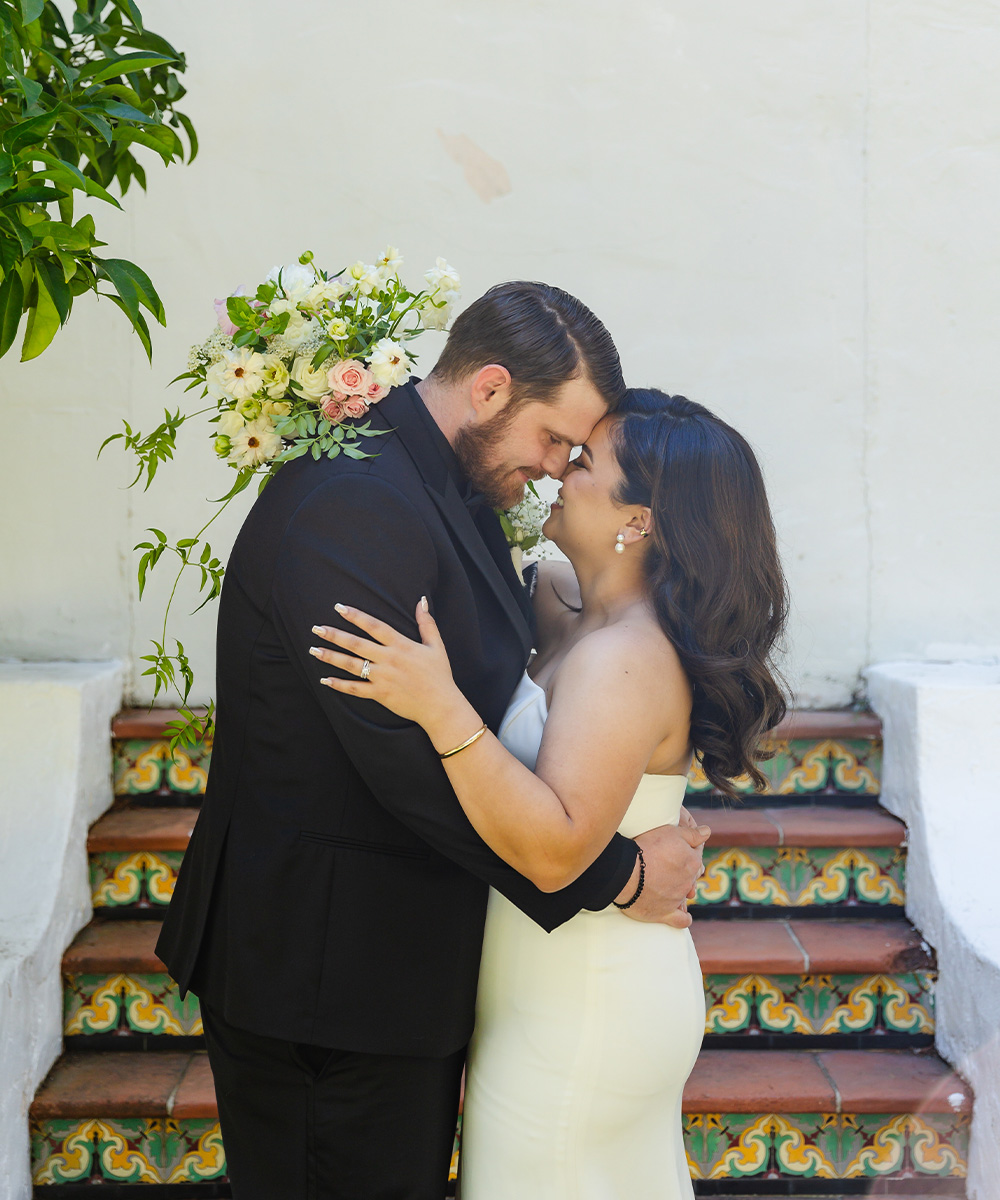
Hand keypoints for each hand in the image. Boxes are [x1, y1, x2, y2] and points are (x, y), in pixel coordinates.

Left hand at [310, 599, 462, 727]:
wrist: (441, 706)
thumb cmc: (440, 675)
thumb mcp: (436, 646)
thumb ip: (427, 623)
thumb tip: (421, 600)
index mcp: (401, 645)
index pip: (374, 626)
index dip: (356, 616)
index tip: (339, 608)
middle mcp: (389, 659)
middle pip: (356, 644)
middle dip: (335, 635)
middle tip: (316, 628)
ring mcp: (383, 678)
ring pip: (352, 665)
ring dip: (331, 657)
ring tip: (314, 650)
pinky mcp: (380, 694)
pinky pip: (356, 689)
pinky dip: (340, 685)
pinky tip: (325, 680)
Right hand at [617, 821, 709, 928]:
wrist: (626, 871)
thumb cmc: (647, 847)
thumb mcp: (671, 832)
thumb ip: (692, 834)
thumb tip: (707, 831)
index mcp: (693, 862)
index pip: (695, 859)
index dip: (685, 855)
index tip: (673, 853)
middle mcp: (688, 882)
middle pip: (690, 877)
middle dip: (683, 873)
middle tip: (667, 867)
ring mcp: (677, 899)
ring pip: (685, 896)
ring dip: (680, 891)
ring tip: (667, 885)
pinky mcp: (665, 913)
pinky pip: (680, 920)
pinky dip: (683, 918)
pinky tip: (684, 916)